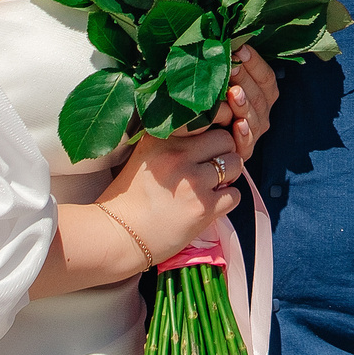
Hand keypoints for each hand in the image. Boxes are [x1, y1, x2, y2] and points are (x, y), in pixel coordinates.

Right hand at [95, 125, 241, 265]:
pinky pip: (235, 194)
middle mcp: (178, 155)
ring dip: (230, 175)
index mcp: (163, 138)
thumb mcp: (144, 155)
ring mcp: (192, 181)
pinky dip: (228, 199)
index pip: (206, 118)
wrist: (118, 236)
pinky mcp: (203, 208)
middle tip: (213, 166)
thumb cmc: (130, 198)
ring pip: (235, 164)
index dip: (211, 132)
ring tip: (213, 184)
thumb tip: (205, 128)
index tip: (208, 144)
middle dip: (224, 152)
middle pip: (225, 140)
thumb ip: (170, 139)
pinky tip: (211, 203)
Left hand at [209, 44, 278, 162]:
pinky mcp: (242, 152)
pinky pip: (247, 144)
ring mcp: (253, 133)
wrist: (190, 142)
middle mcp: (261, 113)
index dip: (255, 63)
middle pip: (260, 96)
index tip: (240, 49)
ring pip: (255, 118)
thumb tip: (221, 39)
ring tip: (233, 93)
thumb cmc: (205, 103)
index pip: (266, 77)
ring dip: (244, 104)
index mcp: (261, 95)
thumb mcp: (217, 83)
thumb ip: (225, 67)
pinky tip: (237, 125)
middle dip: (245, 79)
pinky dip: (244, 134)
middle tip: (231, 66)